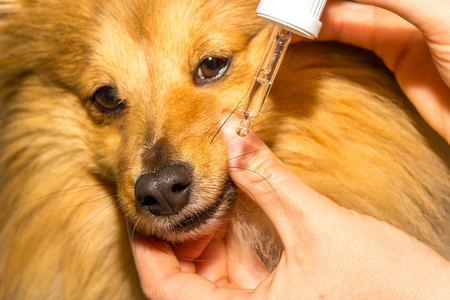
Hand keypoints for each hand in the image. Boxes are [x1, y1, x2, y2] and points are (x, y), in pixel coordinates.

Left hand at [128, 117, 449, 298]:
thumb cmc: (386, 285)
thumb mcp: (318, 226)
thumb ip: (269, 180)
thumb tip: (233, 136)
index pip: (167, 293)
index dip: (148, 252)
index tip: (144, 215)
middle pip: (184, 282)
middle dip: (182, 236)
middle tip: (188, 194)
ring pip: (209, 273)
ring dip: (207, 234)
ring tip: (214, 196)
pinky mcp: (276, 293)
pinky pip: (236, 270)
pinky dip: (230, 239)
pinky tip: (237, 211)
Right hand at [291, 0, 449, 142]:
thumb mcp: (440, 15)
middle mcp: (408, 4)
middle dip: (317, 2)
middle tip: (284, 8)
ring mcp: (400, 26)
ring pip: (348, 13)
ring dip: (316, 15)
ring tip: (286, 20)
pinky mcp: (393, 54)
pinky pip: (352, 37)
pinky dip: (326, 34)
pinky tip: (304, 33)